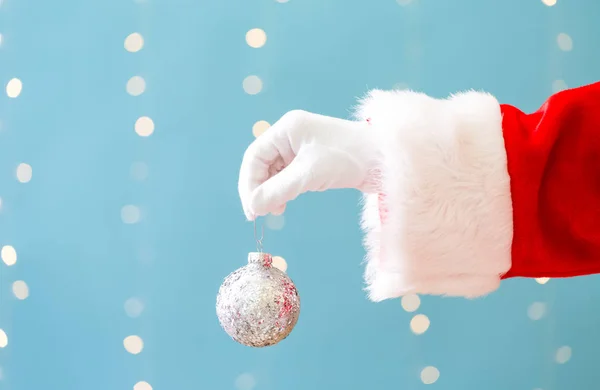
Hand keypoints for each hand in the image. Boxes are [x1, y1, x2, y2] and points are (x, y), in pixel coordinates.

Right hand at [238, 110, 378, 219]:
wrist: (385, 159)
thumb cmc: (350, 157)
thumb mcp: (309, 174)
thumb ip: (278, 190)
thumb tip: (253, 207)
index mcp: (287, 129)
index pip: (254, 156)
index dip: (248, 183)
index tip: (251, 209)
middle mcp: (291, 135)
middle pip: (262, 164)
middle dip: (259, 189)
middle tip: (259, 214)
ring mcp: (301, 148)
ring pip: (274, 173)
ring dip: (271, 192)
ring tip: (276, 210)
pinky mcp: (312, 160)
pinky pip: (288, 177)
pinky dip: (284, 191)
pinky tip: (284, 204)